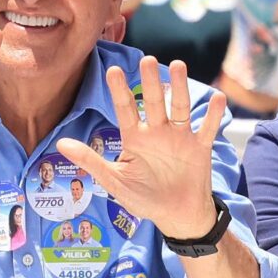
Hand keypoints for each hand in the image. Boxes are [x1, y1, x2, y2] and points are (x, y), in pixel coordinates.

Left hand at [53, 57, 227, 238]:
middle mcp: (157, 132)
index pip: (125, 109)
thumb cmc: (144, 199)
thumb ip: (90, 161)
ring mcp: (180, 138)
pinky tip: (217, 98)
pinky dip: (212, 115)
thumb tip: (60, 143)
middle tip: (147, 61)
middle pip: (154, 102)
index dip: (120, 91)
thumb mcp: (114, 181)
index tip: (113, 71)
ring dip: (180, 88)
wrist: (177, 216)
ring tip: (178, 66)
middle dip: (151, 82)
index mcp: (135, 138)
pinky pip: (207, 129)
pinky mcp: (200, 148)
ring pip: (180, 108)